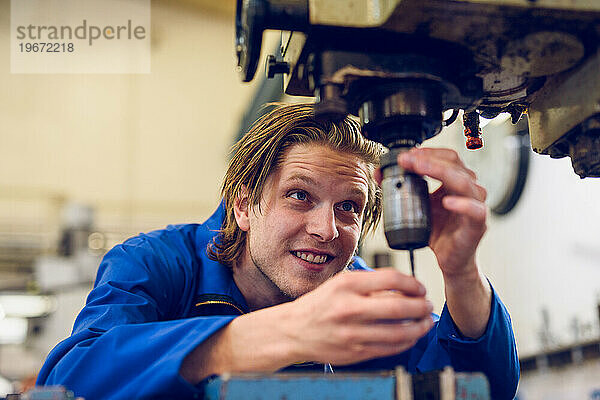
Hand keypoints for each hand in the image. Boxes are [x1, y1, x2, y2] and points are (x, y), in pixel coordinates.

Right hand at [281, 268, 432, 364]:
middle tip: (427, 304)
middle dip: (421, 306)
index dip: (412, 283)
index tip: (419, 287)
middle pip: (399, 307)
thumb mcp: (340, 284)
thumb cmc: (318, 305)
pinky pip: (389, 348)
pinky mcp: (355, 351)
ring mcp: (352, 332)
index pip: (391, 279)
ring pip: (398, 331)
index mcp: (347, 285)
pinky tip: (410, 335)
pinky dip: (406, 341)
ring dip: (419, 327)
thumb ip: (369, 284)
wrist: (293, 331)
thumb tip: (403, 287)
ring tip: (425, 321)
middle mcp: (349, 307)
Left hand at [396, 147, 486, 276]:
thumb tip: (379, 173)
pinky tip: (447, 202)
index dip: (427, 152)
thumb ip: (402, 188)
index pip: (447, 158)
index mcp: (456, 182)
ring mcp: (475, 206)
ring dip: (441, 172)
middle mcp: (469, 190)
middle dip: (428, 159)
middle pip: (455, 165)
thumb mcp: (417, 206)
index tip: (405, 155)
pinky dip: (462, 204)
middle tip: (406, 160)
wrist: (450, 259)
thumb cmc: (439, 232)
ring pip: (464, 182)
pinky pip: (476, 211)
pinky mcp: (477, 225)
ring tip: (420, 169)